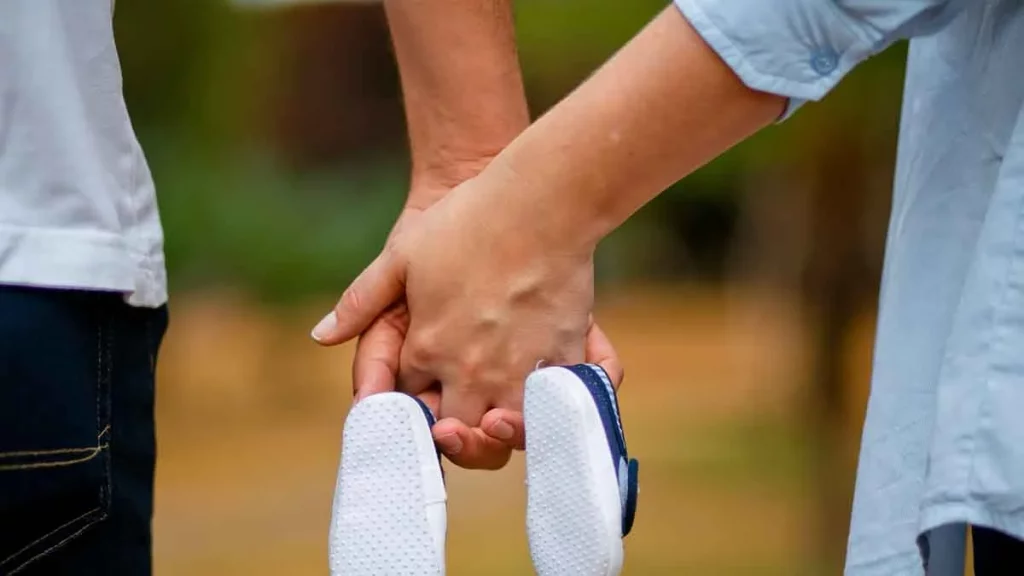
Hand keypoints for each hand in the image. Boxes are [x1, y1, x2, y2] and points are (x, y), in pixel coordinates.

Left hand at [313, 175, 622, 467]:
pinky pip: (551, 411)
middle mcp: (471, 371)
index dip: (412, 397)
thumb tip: (320, 335)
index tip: (420, 390)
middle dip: (452, 431)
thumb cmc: (468, 221)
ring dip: (496, 434)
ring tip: (497, 419)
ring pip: (503, 435)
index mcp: (428, 348)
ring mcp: (519, 371)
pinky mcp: (562, 362)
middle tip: (456, 422)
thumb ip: (359, 301)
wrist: (541, 202)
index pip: (410, 398)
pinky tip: (541, 404)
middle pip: (456, 430)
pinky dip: (545, 414)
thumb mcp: (401, 256)